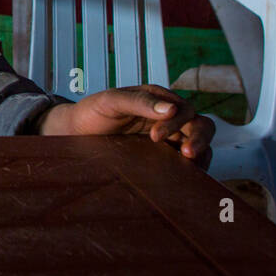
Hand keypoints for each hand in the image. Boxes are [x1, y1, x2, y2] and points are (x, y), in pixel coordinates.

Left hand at [36, 84, 214, 166]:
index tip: (154, 136)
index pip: (184, 110)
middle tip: (187, 154)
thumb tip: (171, 109)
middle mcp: (168, 116)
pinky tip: (188, 175)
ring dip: (201, 153)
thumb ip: (139, 101)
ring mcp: (168, 136)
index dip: (177, 123)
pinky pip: (188, 160)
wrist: (75, 133)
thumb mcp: (110, 101)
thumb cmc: (92, 112)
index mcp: (158, 100)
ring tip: (190, 166)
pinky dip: (195, 166)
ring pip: (199, 143)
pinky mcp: (164, 154)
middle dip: (198, 138)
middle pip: (201, 125)